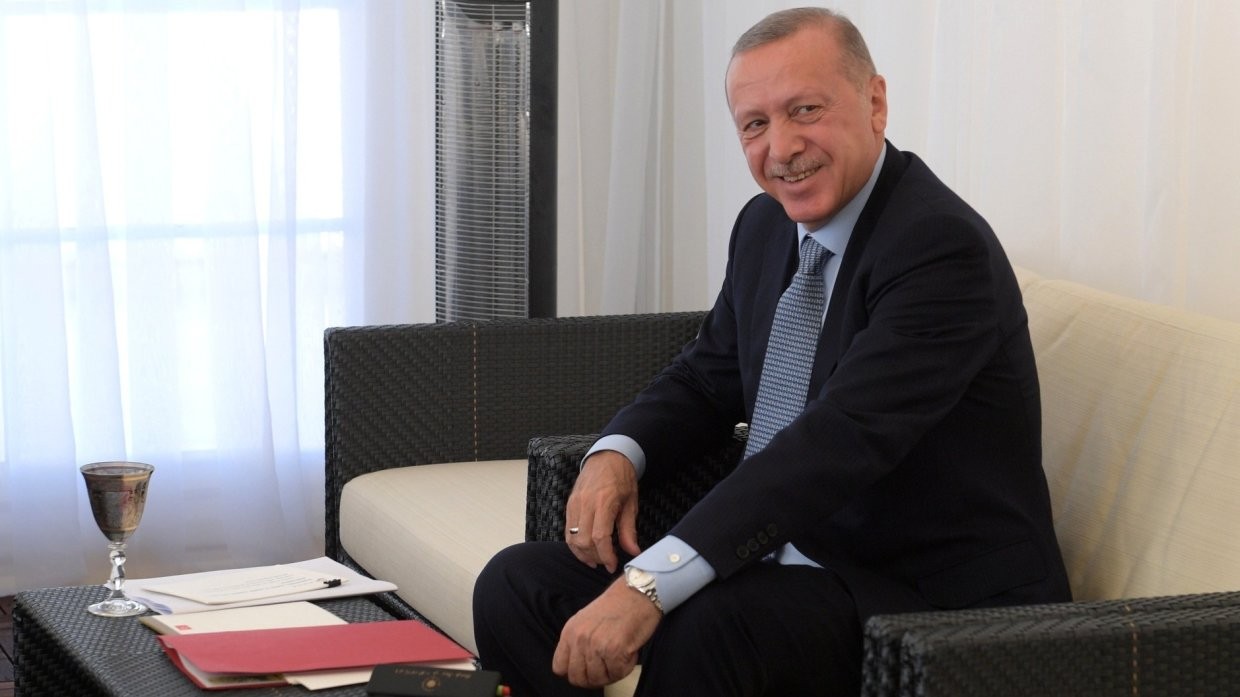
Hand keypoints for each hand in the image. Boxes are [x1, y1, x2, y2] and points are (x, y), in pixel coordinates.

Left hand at [552, 577, 661, 687]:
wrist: (638, 592)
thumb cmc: (617, 604)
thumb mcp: (586, 619)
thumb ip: (577, 642)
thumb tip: (577, 666)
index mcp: (570, 632)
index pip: (559, 667)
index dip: (574, 672)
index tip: (586, 670)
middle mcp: (580, 639)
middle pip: (577, 678)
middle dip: (593, 678)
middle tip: (607, 667)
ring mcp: (596, 645)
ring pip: (597, 679)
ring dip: (611, 673)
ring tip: (619, 657)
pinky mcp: (615, 650)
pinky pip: (617, 674)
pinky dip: (626, 667)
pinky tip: (629, 651)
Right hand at [566, 450, 640, 572]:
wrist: (608, 457)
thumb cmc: (622, 479)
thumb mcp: (631, 504)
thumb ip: (629, 530)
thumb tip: (633, 551)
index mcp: (604, 502)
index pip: (599, 537)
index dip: (606, 556)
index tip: (612, 565)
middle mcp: (586, 503)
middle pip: (583, 540)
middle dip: (595, 557)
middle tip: (606, 563)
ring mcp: (575, 503)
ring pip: (572, 537)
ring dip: (582, 553)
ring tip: (595, 560)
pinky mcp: (569, 504)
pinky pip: (567, 530)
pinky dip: (574, 543)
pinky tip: (585, 549)